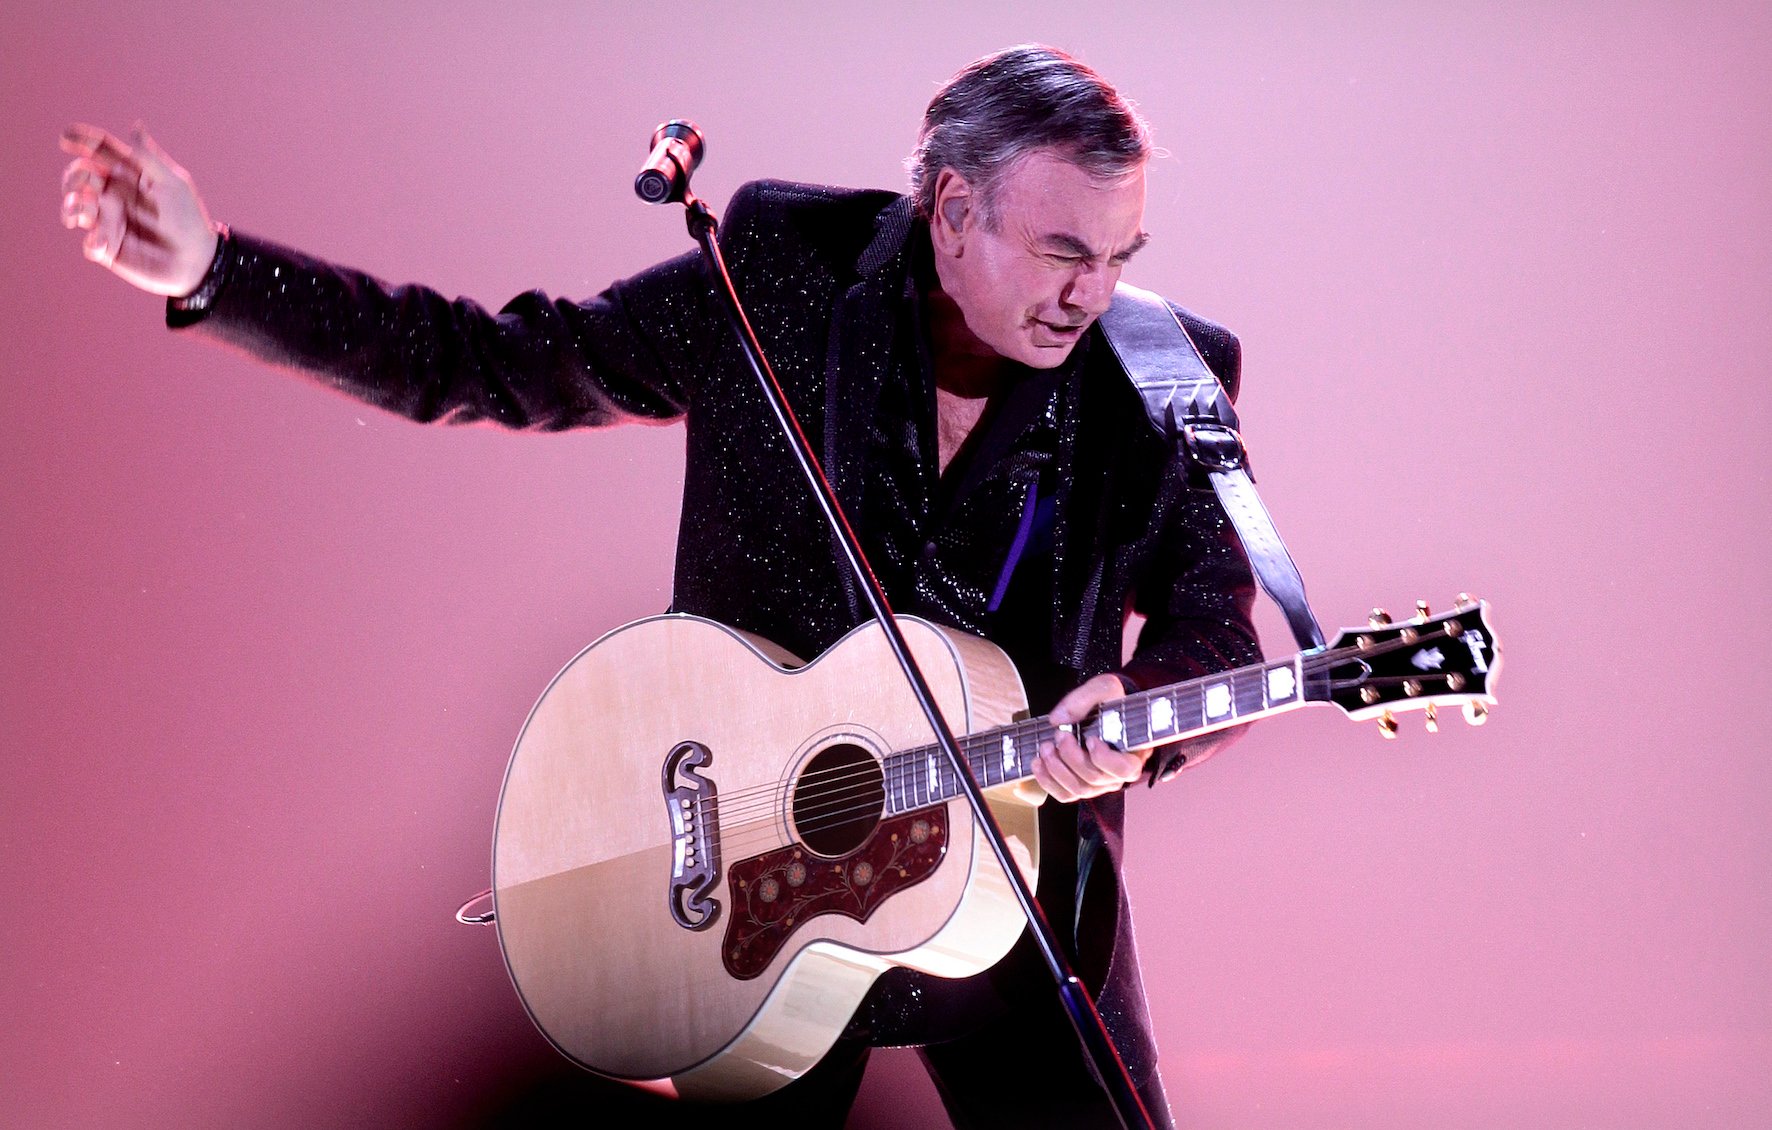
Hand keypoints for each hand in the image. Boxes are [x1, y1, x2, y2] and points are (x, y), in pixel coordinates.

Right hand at [60, 123, 219, 296]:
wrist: (198, 261)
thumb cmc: (189, 219)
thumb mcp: (172, 184)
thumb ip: (149, 158)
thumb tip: (135, 125)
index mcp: (129, 175)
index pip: (100, 152)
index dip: (81, 141)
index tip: (66, 137)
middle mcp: (114, 195)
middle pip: (80, 177)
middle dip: (73, 177)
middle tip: (85, 187)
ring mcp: (109, 221)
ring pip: (76, 207)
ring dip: (72, 207)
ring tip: (80, 213)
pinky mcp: (109, 248)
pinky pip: (90, 244)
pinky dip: (91, 242)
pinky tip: (101, 243)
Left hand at [1029, 673, 1146, 802]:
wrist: (1102, 709)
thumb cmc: (1110, 702)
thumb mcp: (1104, 689)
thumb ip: (1083, 699)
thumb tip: (1058, 720)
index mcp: (1132, 753)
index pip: (1124, 770)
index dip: (1104, 759)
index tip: (1090, 739)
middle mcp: (1116, 775)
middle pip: (1094, 777)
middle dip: (1071, 756)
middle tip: (1059, 734)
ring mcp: (1098, 784)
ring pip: (1078, 789)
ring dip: (1056, 769)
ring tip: (1045, 747)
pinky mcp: (1080, 786)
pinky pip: (1065, 794)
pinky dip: (1048, 781)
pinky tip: (1038, 763)